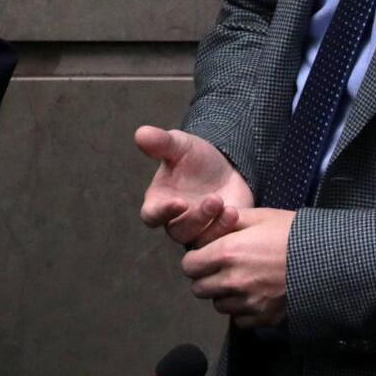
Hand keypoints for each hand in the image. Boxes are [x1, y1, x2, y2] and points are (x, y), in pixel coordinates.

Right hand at [136, 125, 254, 247]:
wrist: (225, 167)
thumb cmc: (195, 158)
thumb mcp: (180, 145)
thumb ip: (161, 142)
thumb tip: (140, 133)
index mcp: (158, 202)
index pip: (151, 215)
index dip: (162, 212)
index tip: (179, 202)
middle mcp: (175, 221)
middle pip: (178, 231)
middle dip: (197, 217)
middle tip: (214, 199)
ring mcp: (197, 231)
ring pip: (199, 240)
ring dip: (213, 226)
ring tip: (227, 207)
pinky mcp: (218, 235)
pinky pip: (219, 242)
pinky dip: (227, 229)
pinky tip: (235, 212)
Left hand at [181, 207, 292, 328]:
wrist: (330, 260)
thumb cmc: (294, 234)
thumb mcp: (260, 217)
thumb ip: (229, 221)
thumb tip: (210, 224)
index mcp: (227, 253)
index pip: (189, 266)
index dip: (196, 260)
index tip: (206, 256)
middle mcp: (232, 281)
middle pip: (199, 289)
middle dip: (206, 278)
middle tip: (222, 269)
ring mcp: (248, 303)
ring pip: (219, 305)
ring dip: (224, 295)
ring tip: (242, 281)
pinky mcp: (264, 318)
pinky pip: (240, 320)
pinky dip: (243, 311)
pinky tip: (256, 295)